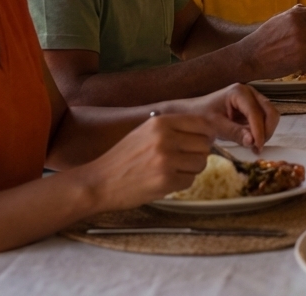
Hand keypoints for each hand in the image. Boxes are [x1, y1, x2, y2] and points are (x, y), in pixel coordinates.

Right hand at [83, 114, 213, 211]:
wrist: (98, 182)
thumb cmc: (123, 158)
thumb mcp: (145, 132)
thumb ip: (173, 129)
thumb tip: (206, 132)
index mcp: (161, 122)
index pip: (203, 124)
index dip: (207, 135)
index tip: (202, 142)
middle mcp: (165, 137)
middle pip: (204, 145)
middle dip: (198, 154)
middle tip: (183, 160)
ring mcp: (166, 159)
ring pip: (200, 163)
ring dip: (190, 170)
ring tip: (171, 170)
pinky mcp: (165, 180)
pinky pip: (189, 181)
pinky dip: (181, 183)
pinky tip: (164, 181)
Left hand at [177, 83, 280, 152]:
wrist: (192, 114)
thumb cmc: (200, 116)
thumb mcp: (215, 126)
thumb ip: (234, 132)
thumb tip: (252, 141)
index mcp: (239, 92)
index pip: (256, 112)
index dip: (259, 130)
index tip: (257, 147)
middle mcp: (250, 93)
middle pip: (270, 112)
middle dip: (266, 131)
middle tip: (257, 148)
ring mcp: (253, 101)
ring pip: (270, 117)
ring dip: (265, 133)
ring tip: (253, 147)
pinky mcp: (253, 110)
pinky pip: (264, 122)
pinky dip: (261, 133)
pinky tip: (252, 143)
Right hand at [238, 4, 305, 79]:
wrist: (251, 57)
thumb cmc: (267, 37)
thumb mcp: (282, 18)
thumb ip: (302, 13)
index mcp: (296, 15)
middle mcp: (301, 28)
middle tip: (303, 42)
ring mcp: (302, 45)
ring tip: (295, 51)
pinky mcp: (301, 60)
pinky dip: (305, 62)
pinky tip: (292, 59)